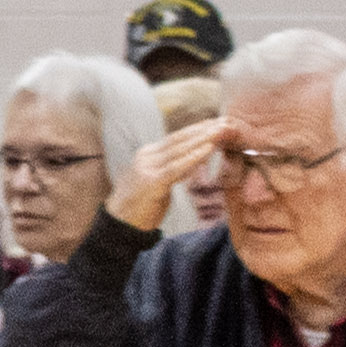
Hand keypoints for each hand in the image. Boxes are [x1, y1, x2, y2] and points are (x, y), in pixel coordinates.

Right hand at [117, 117, 233, 237]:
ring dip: (203, 139)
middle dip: (203, 130)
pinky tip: (209, 149)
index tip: (215, 122)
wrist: (119, 225)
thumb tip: (191, 163)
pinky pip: (177, 167)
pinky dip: (194, 157)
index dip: (196, 129)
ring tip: (222, 131)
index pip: (175, 138)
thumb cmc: (140, 206)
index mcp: (148, 155)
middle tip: (226, 121)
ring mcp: (148, 168)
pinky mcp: (152, 182)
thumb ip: (171, 170)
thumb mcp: (157, 183)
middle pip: (179, 139)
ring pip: (179, 150)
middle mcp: (147, 156)